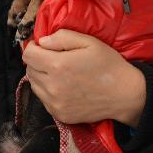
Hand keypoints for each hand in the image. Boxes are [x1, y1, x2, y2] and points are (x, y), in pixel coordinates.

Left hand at [22, 29, 145, 126]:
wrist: (125, 95)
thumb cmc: (109, 66)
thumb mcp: (90, 42)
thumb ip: (63, 37)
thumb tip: (42, 41)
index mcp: (58, 65)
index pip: (28, 55)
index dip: (33, 47)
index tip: (43, 46)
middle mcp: (52, 86)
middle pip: (29, 70)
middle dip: (38, 61)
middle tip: (54, 58)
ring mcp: (55, 103)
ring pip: (34, 86)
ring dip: (41, 77)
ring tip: (59, 73)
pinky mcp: (60, 114)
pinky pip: (44, 100)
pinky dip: (49, 92)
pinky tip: (64, 87)